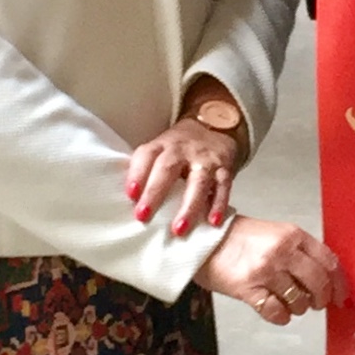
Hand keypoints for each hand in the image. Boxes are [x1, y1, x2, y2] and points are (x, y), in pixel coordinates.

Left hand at [125, 116, 240, 236]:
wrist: (215, 126)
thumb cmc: (180, 148)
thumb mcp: (161, 150)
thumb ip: (146, 169)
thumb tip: (129, 201)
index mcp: (162, 145)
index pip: (146, 155)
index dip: (137, 174)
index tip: (130, 195)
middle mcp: (182, 150)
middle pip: (167, 169)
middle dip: (154, 193)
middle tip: (143, 216)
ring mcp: (205, 160)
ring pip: (198, 182)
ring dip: (188, 207)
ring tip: (179, 229)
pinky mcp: (224, 170)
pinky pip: (223, 187)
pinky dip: (219, 205)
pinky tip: (213, 221)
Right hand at [198, 214, 345, 326]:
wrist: (204, 241)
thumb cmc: (238, 239)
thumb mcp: (275, 234)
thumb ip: (300, 251)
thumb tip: (325, 278)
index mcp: (292, 235)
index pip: (329, 261)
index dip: (339, 283)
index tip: (341, 296)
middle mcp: (282, 251)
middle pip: (319, 283)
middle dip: (321, 299)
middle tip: (316, 303)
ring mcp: (266, 271)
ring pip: (299, 301)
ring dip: (299, 308)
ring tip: (289, 302)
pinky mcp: (249, 290)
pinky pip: (277, 312)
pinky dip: (282, 317)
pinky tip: (276, 311)